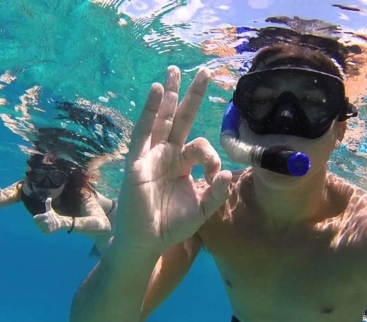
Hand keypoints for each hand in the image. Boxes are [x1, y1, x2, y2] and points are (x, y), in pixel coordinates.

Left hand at [33, 198, 64, 233]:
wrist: (61, 223)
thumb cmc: (54, 216)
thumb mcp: (50, 210)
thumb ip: (48, 204)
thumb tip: (49, 198)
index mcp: (45, 216)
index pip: (35, 218)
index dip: (37, 218)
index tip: (41, 217)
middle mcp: (46, 222)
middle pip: (36, 223)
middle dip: (39, 222)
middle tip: (44, 221)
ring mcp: (47, 227)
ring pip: (38, 227)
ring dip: (41, 226)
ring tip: (46, 224)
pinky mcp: (47, 232)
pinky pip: (42, 231)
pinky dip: (44, 230)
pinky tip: (47, 228)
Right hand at [115, 66, 231, 249]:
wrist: (147, 241)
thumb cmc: (172, 226)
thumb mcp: (202, 209)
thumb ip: (216, 192)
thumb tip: (229, 173)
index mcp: (183, 164)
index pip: (201, 146)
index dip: (211, 155)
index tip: (214, 175)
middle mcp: (168, 154)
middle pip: (182, 119)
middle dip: (192, 96)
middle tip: (205, 71)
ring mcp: (152, 154)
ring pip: (162, 119)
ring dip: (170, 94)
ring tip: (174, 70)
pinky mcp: (137, 160)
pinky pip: (143, 131)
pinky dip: (149, 110)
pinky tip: (157, 90)